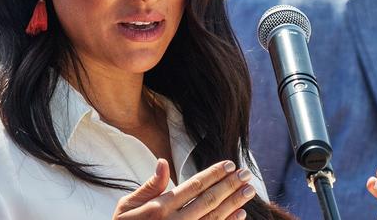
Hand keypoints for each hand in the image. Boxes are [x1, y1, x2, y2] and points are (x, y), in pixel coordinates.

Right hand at [113, 158, 255, 218]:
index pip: (193, 186)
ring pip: (214, 217)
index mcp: (159, 207)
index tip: (229, 165)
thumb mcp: (127, 206)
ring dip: (234, 203)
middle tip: (247, 174)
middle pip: (208, 199)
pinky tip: (240, 215)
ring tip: (249, 190)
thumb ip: (149, 186)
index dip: (213, 174)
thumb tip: (163, 162)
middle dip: (230, 185)